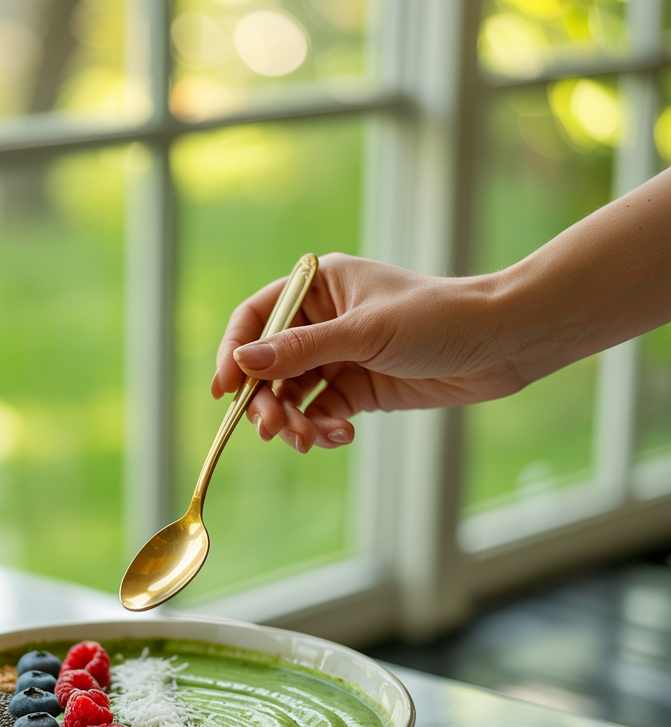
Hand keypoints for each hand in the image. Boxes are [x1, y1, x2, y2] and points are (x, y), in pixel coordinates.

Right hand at [211, 253, 520, 453]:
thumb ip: (301, 350)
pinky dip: (323, 427)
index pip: (256, 317)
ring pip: (293, 394)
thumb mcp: (364, 333)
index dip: (235, 352)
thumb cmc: (438, 318)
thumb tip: (244, 362)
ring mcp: (340, 355)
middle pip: (269, 364)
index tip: (226, 390)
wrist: (501, 343)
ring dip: (295, 420)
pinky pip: (322, 411)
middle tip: (274, 430)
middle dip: (268, 400)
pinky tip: (341, 435)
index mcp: (319, 286)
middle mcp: (323, 320)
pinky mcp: (358, 387)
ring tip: (311, 439)